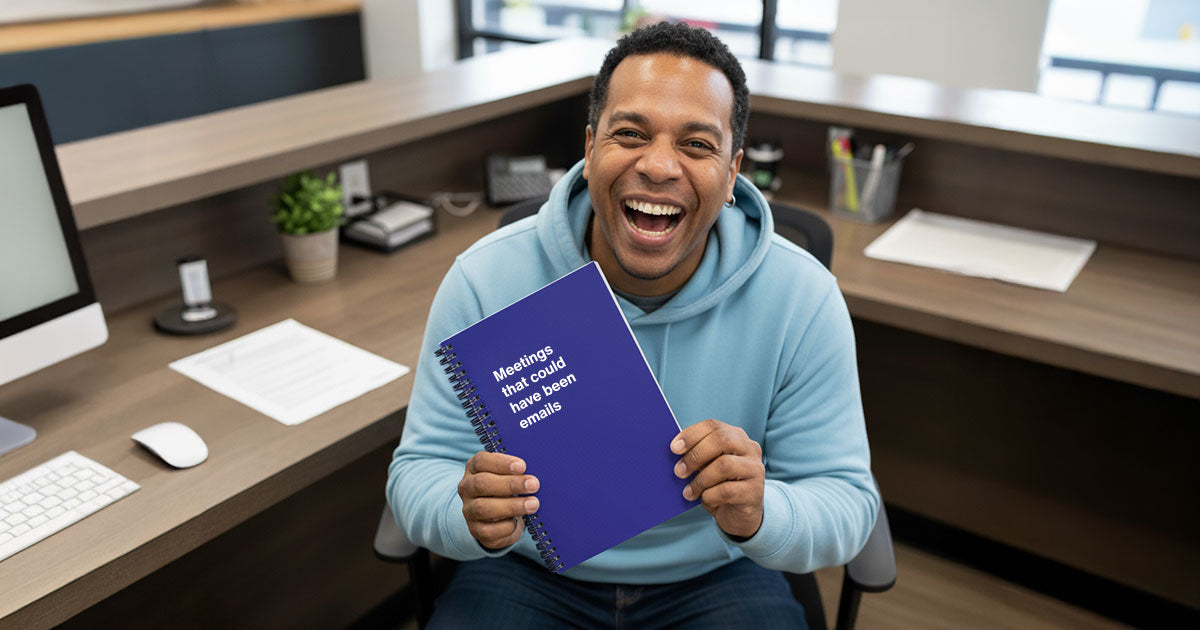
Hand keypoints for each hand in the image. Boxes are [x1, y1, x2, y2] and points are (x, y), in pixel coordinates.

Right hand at [458, 451, 539, 549]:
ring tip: (533, 504)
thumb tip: (534, 474)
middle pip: (482, 483)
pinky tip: (518, 522)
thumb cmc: (506, 491)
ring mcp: (469, 510)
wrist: (497, 520)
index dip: (501, 463)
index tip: (522, 466)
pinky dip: (506, 526)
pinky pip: (489, 530)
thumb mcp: (508, 477)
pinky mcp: (475, 530)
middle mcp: (467, 488)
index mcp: (474, 469)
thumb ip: (517, 473)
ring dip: (511, 506)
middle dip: (510, 484)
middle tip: (533, 485)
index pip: (481, 461)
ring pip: (484, 508)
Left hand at [671, 419, 764, 538]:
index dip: (691, 434)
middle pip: (721, 440)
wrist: (738, 515)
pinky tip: (706, 500)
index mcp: (736, 436)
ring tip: (688, 492)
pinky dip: (710, 496)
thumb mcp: (707, 467)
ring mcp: (755, 469)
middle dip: (695, 455)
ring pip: (724, 465)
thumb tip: (675, 450)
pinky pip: (727, 490)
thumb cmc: (718, 486)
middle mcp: (750, 448)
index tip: (674, 448)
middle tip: (678, 471)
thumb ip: (697, 456)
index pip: (713, 426)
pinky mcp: (754, 492)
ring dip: (700, 480)